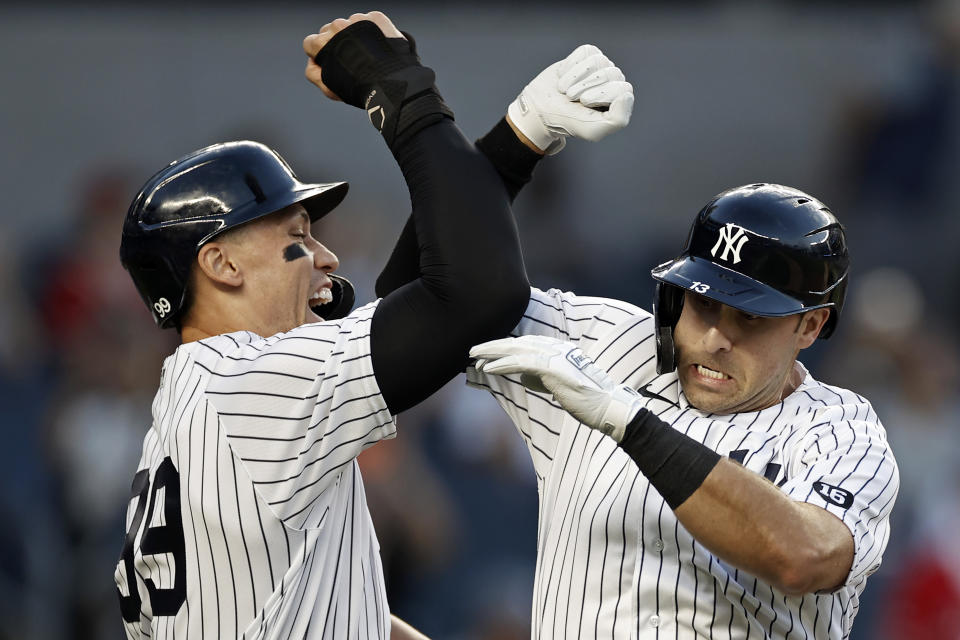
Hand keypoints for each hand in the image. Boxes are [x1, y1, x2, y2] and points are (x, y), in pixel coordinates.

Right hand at [303, 11, 403, 99]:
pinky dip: (373, 32)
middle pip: (330, 31)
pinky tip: (379, 47)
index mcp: (322, 41)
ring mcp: (357, 19)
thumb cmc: (359, 88)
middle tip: (352, 59)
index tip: (330, 60)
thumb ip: (313, 73)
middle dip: (337, 42)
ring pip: (350, 24)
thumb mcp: (329, 87)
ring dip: (356, 35)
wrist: (391, 81)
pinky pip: (370, 22)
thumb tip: (312, 61)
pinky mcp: (376, 18)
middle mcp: (337, 26)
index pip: (312, 41)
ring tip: (368, 55)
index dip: (319, 52)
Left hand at [470, 335, 642, 440]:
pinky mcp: (554, 369)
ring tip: (474, 356)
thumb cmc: (587, 400)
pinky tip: (489, 369)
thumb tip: (524, 377)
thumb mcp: (560, 385)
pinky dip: (504, 364)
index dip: (504, 349)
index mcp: (559, 350)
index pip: (525, 345)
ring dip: (493, 352)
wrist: (608, 407)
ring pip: (517, 349)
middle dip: (493, 346)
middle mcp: (557, 348)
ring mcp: (556, 356)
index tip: (486, 356)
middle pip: (518, 342)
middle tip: (473, 351)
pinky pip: (522, 363)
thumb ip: (542, 378)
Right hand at [507, 44, 633, 153]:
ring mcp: (601, 66)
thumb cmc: (567, 121)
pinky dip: (571, 66)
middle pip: (611, 74)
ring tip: (566, 90)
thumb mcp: (593, 130)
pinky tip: (565, 77)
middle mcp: (613, 82)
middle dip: (586, 87)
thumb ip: (618, 119)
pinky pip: (586, 52)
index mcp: (618, 101)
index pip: (623, 89)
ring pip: (598, 61)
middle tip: (571, 98)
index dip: (601, 95)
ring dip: (576, 78)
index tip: (584, 103)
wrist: (540, 109)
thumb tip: (626, 95)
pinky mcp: (587, 55)